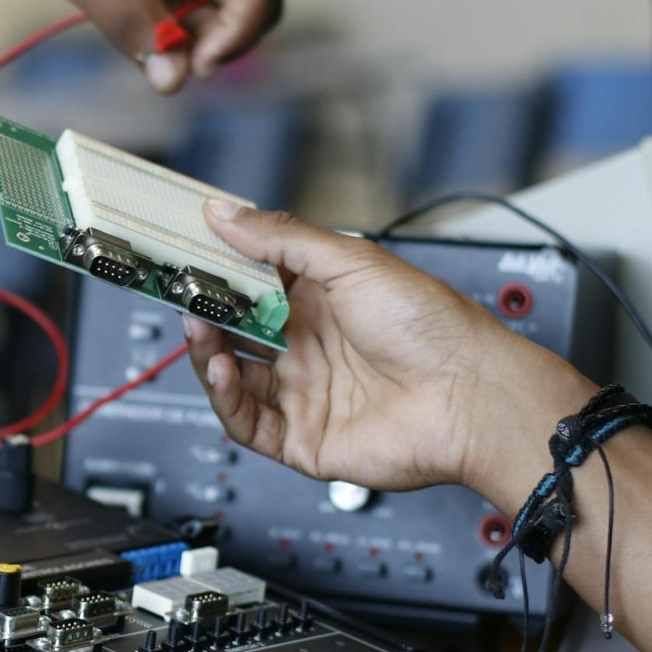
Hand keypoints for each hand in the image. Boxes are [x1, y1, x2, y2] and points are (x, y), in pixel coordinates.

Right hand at [181, 200, 583, 494]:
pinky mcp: (302, 440)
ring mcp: (304, 394)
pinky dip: (225, 397)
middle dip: (205, 313)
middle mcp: (309, 347)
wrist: (470, 398)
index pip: (251, 284)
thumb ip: (280, 238)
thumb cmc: (432, 326)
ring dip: (208, 352)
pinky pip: (246, 423)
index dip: (217, 271)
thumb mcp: (351, 261)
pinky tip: (223, 368)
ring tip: (199, 329)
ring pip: (233, 377)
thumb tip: (224, 212)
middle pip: (235, 332)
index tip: (184, 254)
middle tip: (180, 292)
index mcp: (320, 301)